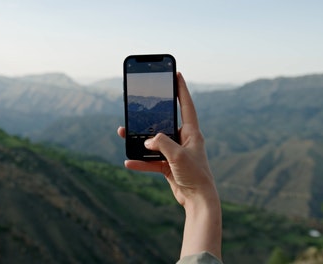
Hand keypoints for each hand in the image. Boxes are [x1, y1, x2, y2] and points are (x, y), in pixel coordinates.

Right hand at [117, 72, 221, 259]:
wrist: (198, 200)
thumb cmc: (195, 175)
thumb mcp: (178, 155)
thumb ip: (161, 143)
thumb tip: (146, 141)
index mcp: (192, 132)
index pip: (186, 105)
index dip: (181, 89)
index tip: (177, 74)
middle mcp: (184, 140)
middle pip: (164, 123)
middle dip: (149, 117)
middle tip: (138, 106)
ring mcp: (175, 153)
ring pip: (153, 142)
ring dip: (139, 140)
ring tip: (124, 133)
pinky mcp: (168, 166)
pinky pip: (151, 161)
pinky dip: (140, 162)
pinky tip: (128, 162)